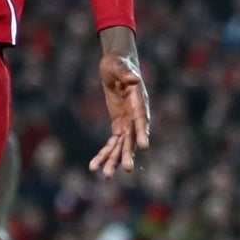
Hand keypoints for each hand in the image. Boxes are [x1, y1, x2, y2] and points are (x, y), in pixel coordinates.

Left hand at [88, 27, 150, 177]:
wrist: (115, 64)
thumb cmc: (118, 63)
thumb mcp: (119, 65)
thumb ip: (126, 73)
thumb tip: (134, 79)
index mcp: (139, 102)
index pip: (142, 119)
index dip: (143, 133)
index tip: (145, 147)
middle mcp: (136, 116)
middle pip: (132, 138)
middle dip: (128, 153)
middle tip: (126, 169)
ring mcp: (127, 122)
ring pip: (121, 145)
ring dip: (113, 160)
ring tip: (106, 176)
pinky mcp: (118, 124)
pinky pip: (111, 142)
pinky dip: (104, 154)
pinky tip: (94, 167)